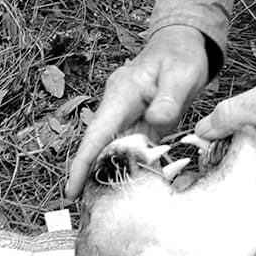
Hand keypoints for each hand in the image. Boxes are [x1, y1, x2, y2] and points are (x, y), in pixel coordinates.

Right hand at [65, 26, 210, 198]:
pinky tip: (131, 188)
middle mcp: (118, 107)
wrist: (185, 43)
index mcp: (121, 94)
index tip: (70, 190)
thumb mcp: (181, 75)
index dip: (83, 162)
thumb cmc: (182, 56)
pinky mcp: (141, 122)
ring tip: (106, 208)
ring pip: (114, 149)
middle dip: (91, 176)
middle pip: (99, 146)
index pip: (97, 133)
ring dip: (110, 174)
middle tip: (89, 212)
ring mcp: (128, 115)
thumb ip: (169, 99)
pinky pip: (130, 148)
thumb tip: (156, 123)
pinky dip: (129, 167)